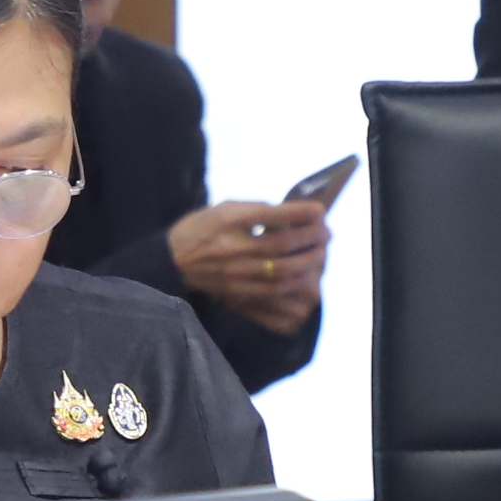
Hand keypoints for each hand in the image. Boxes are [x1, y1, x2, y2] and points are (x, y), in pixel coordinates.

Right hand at [170, 201, 327, 336]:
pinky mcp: (239, 291)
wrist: (173, 260)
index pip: (274, 216)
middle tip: (326, 233)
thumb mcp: (224, 208)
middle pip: (284, 245)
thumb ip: (256, 209)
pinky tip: (305, 274)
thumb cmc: (201, 229)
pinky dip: (296, 282)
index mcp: (230, 221)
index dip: (302, 213)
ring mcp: (237, 273)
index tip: (319, 210)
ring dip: (309, 262)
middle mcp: (234, 247)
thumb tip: (292, 215)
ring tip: (320, 253)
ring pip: (284, 272)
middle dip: (312, 238)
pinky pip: (275, 291)